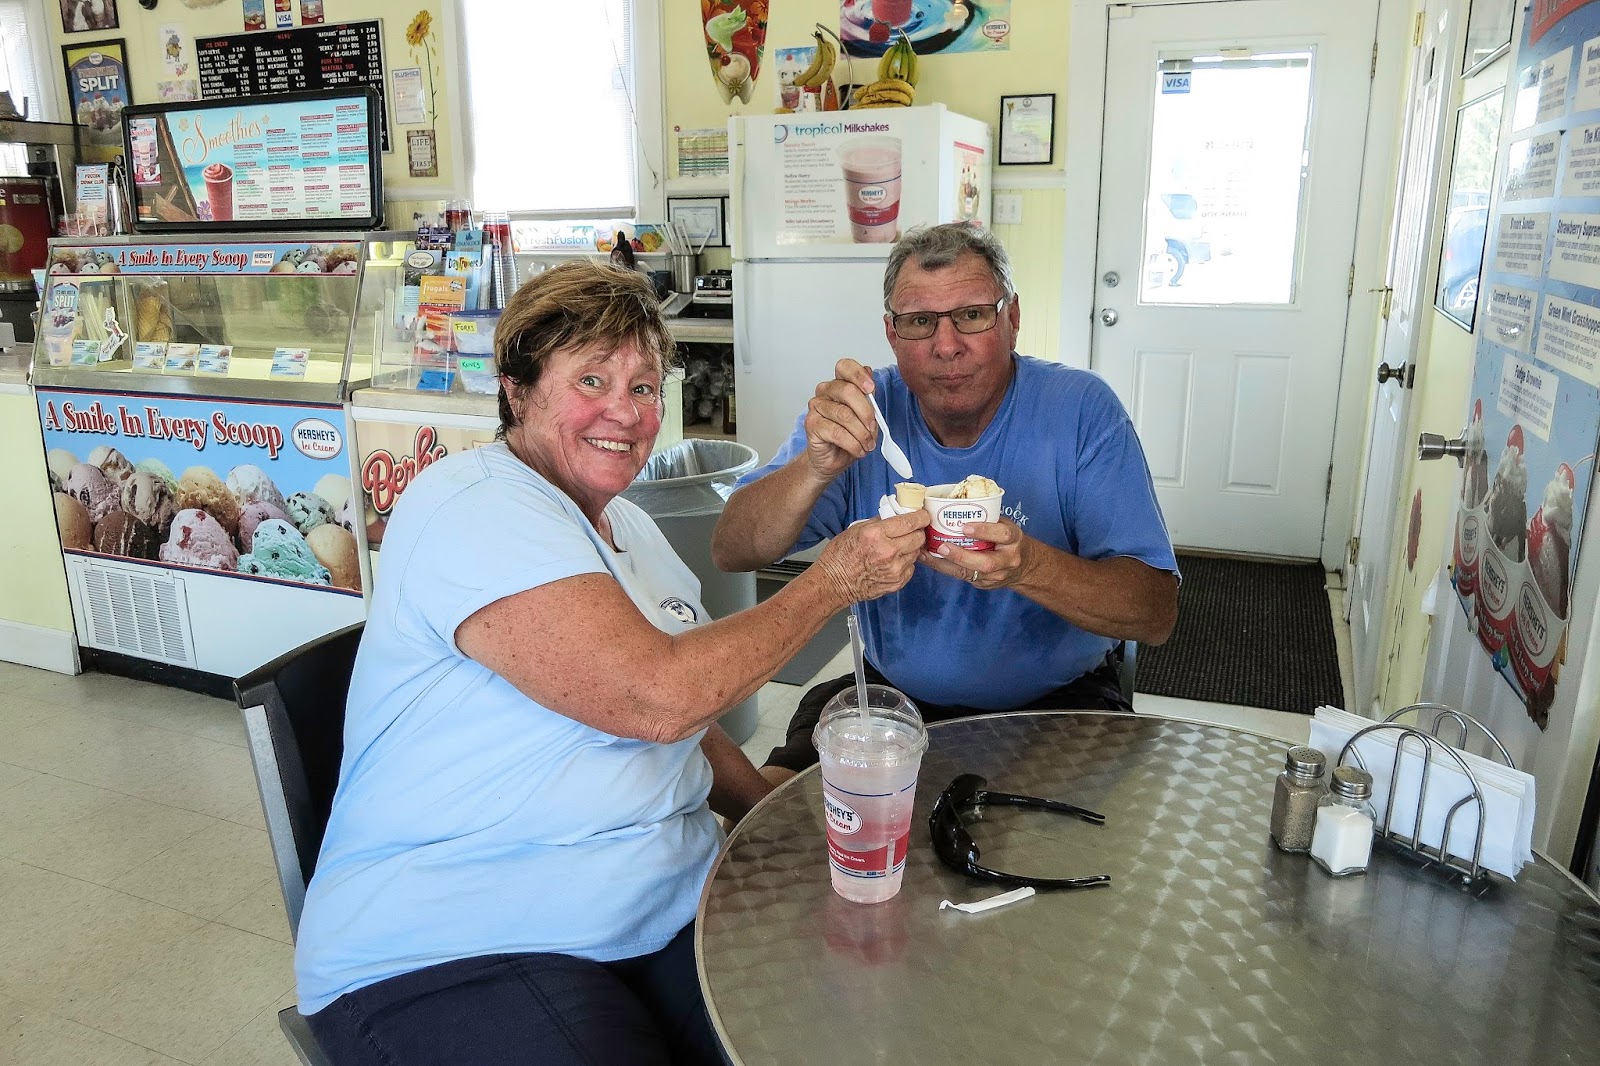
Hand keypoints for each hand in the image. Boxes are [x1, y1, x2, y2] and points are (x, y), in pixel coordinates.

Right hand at [803, 359, 878, 481]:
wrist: (831, 459)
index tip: (871, 389)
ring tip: (867, 444)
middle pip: (848, 391)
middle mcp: (825, 391)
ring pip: (844, 415)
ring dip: (861, 433)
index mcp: (839, 384)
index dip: (858, 375)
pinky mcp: (811, 424)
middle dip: (866, 412)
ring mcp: (816, 407)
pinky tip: (858, 450)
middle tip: (873, 428)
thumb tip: (871, 376)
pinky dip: (853, 444)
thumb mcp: (865, 417)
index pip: (844, 367)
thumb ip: (868, 397)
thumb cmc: (848, 437)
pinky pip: (837, 432)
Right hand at [816, 508, 929, 603]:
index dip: (921, 517)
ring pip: (917, 552)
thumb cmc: (841, 555)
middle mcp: (889, 551)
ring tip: (899, 547)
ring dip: (911, 548)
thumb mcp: (856, 529)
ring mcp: (895, 569)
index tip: (923, 515)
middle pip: (919, 537)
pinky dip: (906, 562)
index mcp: (877, 534)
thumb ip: (879, 522)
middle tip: (910, 531)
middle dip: (917, 532)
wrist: (834, 583)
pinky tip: (894, 561)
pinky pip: (911, 567)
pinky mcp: (897, 582)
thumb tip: (896, 516)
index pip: (910, 522)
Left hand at [922, 518, 1031, 590]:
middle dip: (961, 555)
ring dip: (946, 564)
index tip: (965, 527)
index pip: (1002, 534)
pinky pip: (962, 577)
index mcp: (1013, 539)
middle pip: (986, 563)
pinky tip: (929, 559)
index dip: (984, 530)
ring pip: (970, 573)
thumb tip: (954, 503)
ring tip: (927, 554)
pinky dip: (944, 568)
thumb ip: (986, 517)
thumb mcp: (1004, 525)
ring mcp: (997, 576)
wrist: (1024, 566)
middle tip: (942, 546)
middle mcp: (1007, 560)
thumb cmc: (1007, 539)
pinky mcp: (985, 584)